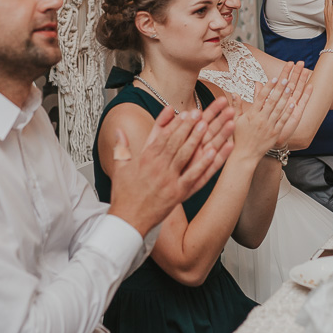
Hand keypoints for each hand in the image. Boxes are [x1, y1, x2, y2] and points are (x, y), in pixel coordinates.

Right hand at [109, 100, 234, 233]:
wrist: (127, 220)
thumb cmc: (124, 195)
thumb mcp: (120, 167)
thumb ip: (121, 146)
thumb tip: (118, 130)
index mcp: (145, 158)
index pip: (162, 136)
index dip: (174, 123)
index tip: (183, 112)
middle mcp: (158, 166)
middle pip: (175, 142)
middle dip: (188, 126)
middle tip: (199, 112)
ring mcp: (169, 180)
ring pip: (185, 155)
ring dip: (197, 139)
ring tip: (207, 125)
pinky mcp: (178, 193)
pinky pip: (194, 176)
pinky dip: (204, 163)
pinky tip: (213, 153)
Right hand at [232, 62, 307, 158]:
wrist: (244, 155)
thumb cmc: (238, 137)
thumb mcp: (234, 120)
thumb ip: (236, 106)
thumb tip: (234, 93)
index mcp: (251, 114)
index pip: (260, 97)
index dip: (268, 87)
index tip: (274, 78)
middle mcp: (261, 119)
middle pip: (272, 101)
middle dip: (279, 88)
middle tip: (285, 78)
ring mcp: (269, 126)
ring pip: (279, 109)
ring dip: (285, 97)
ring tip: (290, 87)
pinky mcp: (275, 133)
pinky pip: (282, 121)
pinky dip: (288, 112)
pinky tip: (292, 103)